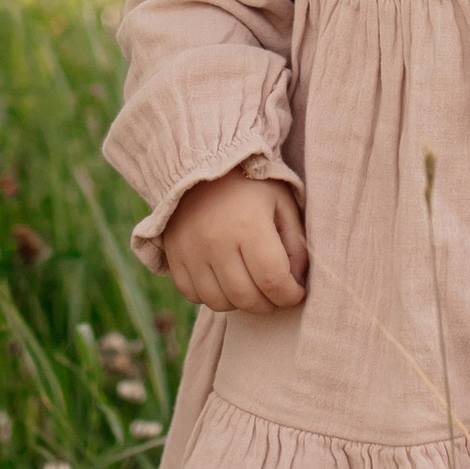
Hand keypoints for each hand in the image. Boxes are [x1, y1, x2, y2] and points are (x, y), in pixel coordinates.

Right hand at [159, 167, 308, 314]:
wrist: (200, 164)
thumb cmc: (250, 186)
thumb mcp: (282, 204)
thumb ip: (296, 245)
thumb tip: (296, 283)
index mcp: (249, 225)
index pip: (273, 280)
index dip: (290, 295)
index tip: (296, 292)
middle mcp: (216, 242)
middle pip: (247, 298)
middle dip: (269, 303)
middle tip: (276, 293)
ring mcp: (191, 251)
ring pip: (219, 303)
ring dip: (240, 302)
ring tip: (250, 286)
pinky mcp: (173, 256)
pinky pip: (192, 295)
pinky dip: (212, 295)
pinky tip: (224, 280)